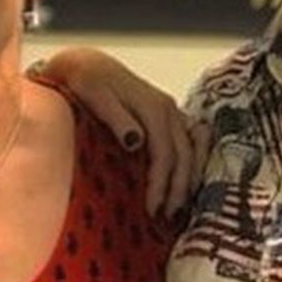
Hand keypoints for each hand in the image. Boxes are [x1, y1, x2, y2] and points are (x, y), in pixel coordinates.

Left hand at [37, 48, 202, 216]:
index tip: (151, 208)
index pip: (164, 153)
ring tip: (177, 208)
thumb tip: (135, 141)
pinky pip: (194, 142)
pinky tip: (188, 184)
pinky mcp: (170, 116)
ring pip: (193, 150)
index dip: (161, 183)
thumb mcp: (94, 95)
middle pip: (184, 155)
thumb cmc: (87, 81)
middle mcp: (168, 109)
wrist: (88, 65)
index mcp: (152, 107)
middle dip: (177, 189)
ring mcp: (172, 112)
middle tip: (165, 216)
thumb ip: (116, 118)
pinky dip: (195, 163)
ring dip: (189, 180)